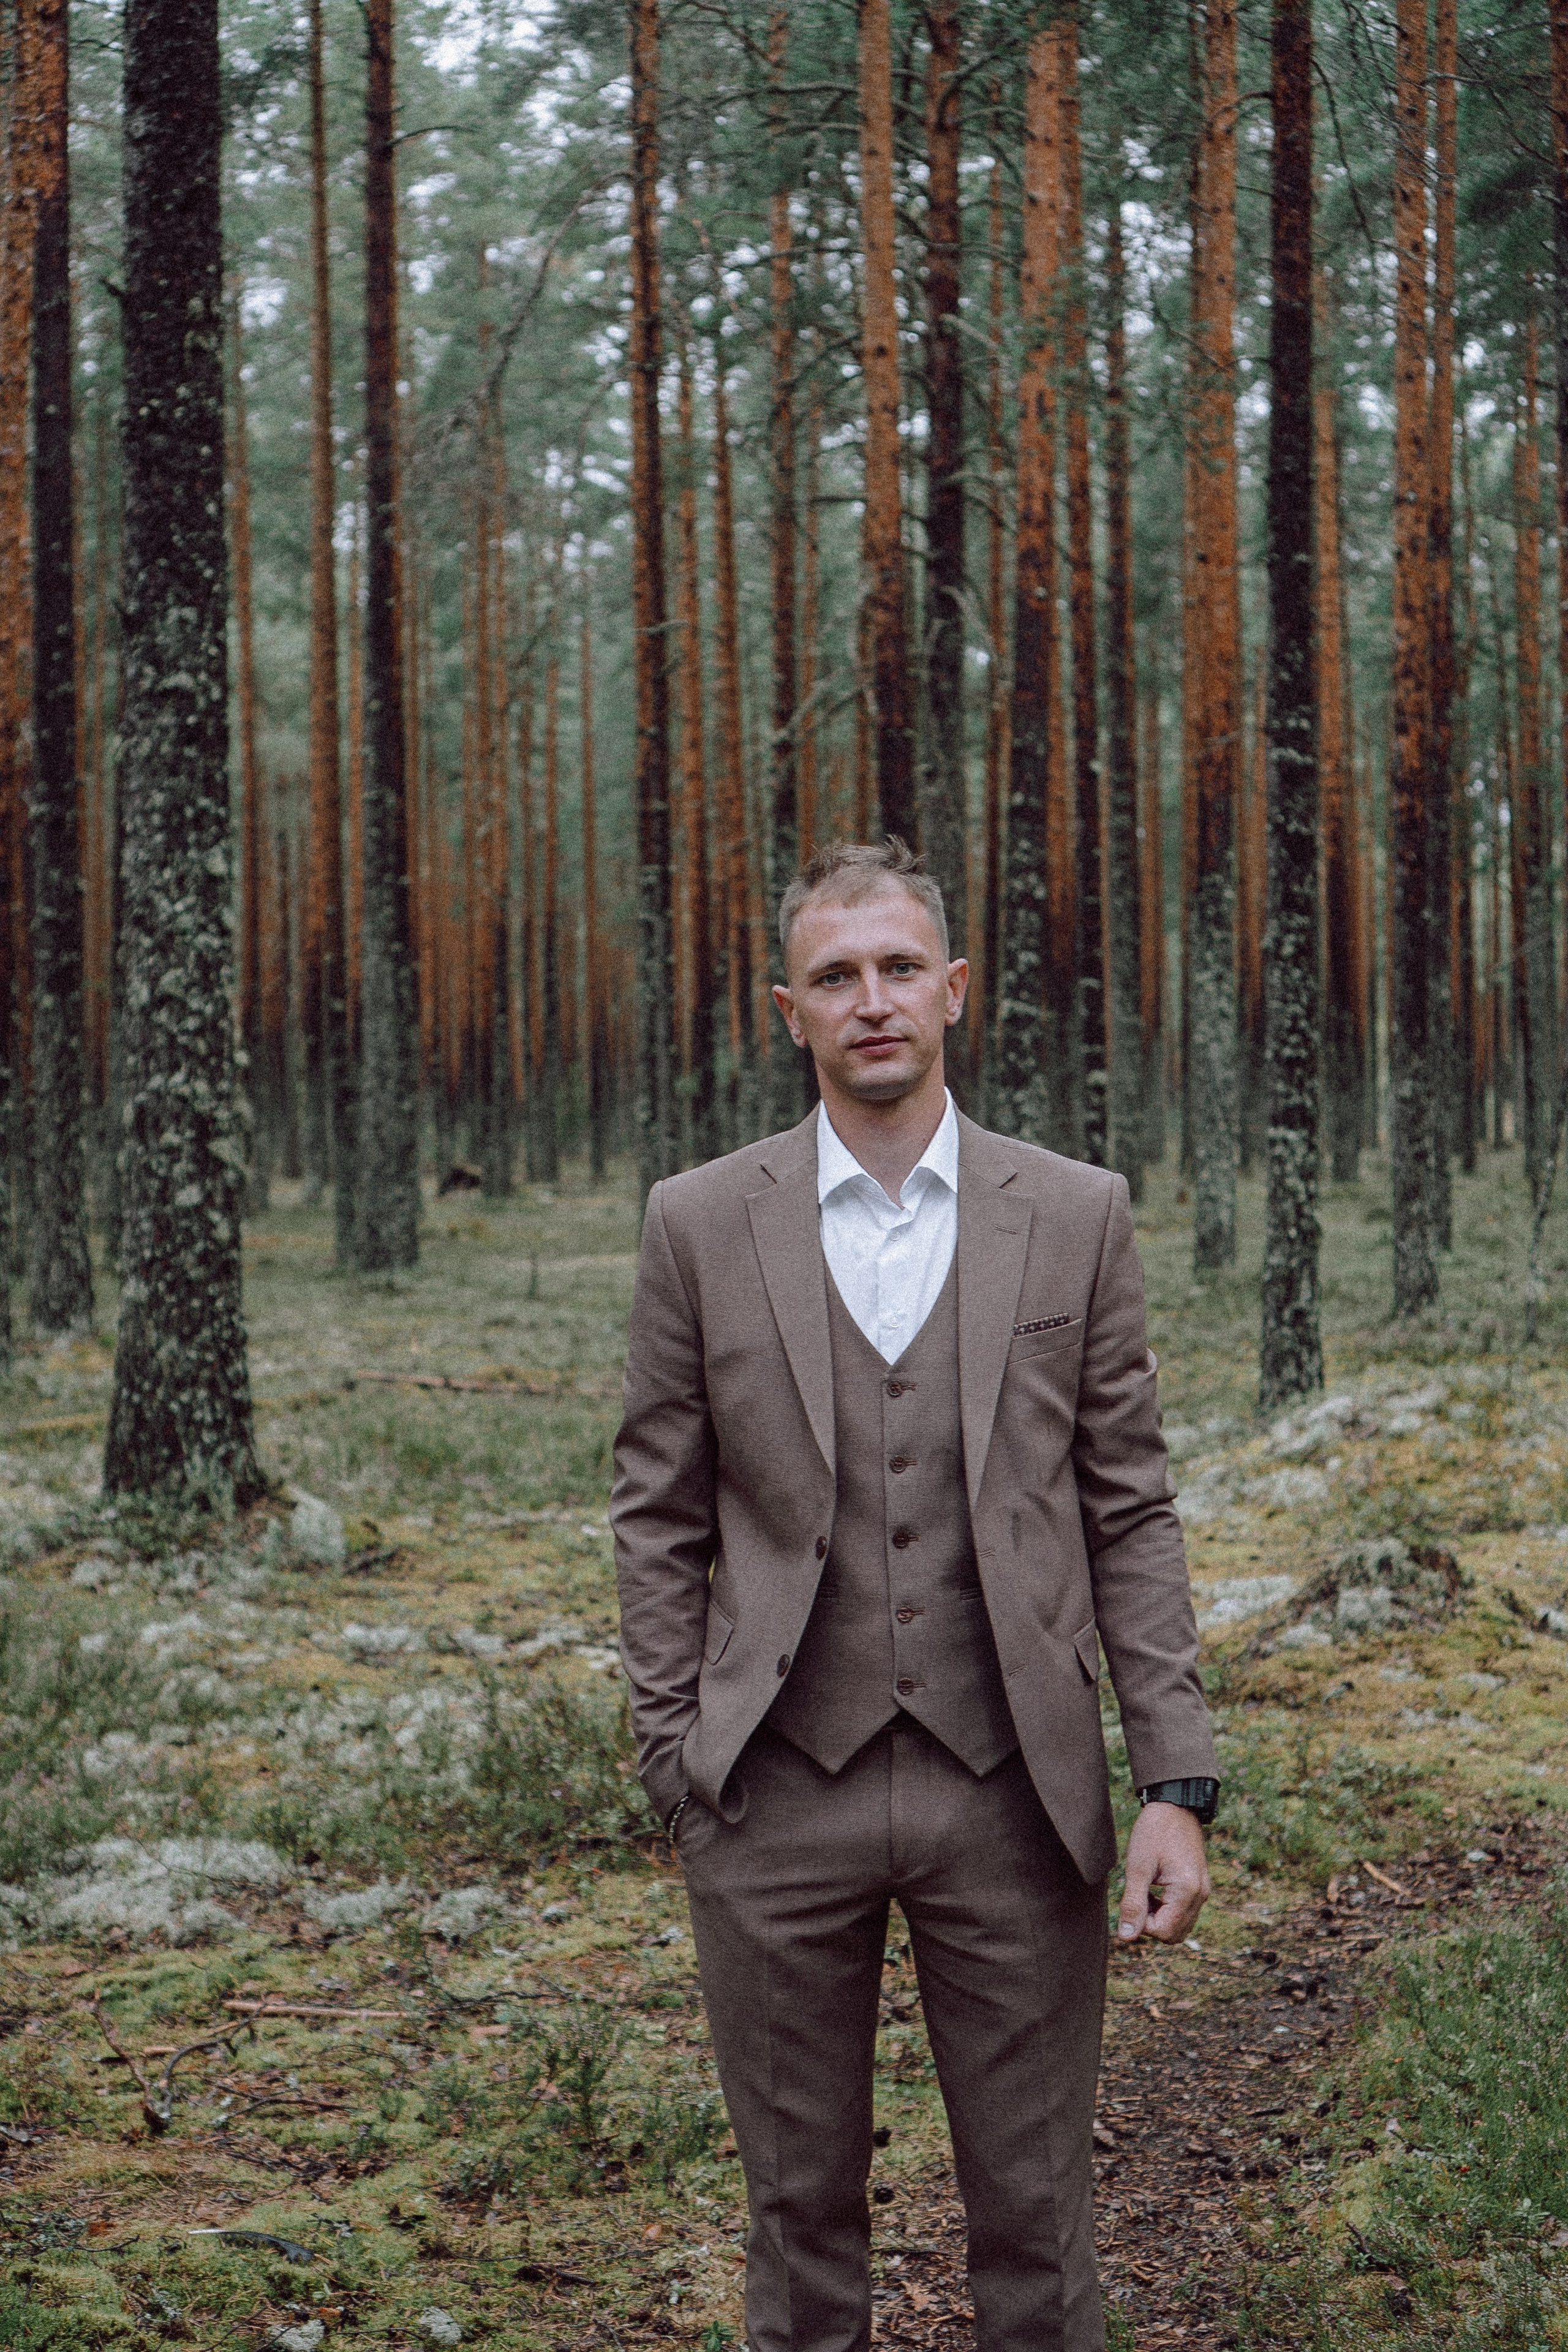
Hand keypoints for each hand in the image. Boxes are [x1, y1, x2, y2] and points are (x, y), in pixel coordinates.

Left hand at [1117, 1802, 1209, 1944]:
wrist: (1174, 1805)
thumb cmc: (1154, 1831)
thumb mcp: (1138, 1867)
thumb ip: (1133, 1903)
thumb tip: (1126, 1936)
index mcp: (1187, 1891)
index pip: (1163, 1932)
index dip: (1142, 1924)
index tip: (1130, 1901)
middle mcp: (1201, 1895)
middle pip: (1174, 1934)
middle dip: (1151, 1924)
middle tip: (1136, 1898)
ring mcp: (1202, 1891)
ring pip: (1180, 1925)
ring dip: (1159, 1918)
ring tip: (1144, 1892)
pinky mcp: (1199, 1886)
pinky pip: (1184, 1912)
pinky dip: (1167, 1909)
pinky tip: (1153, 1890)